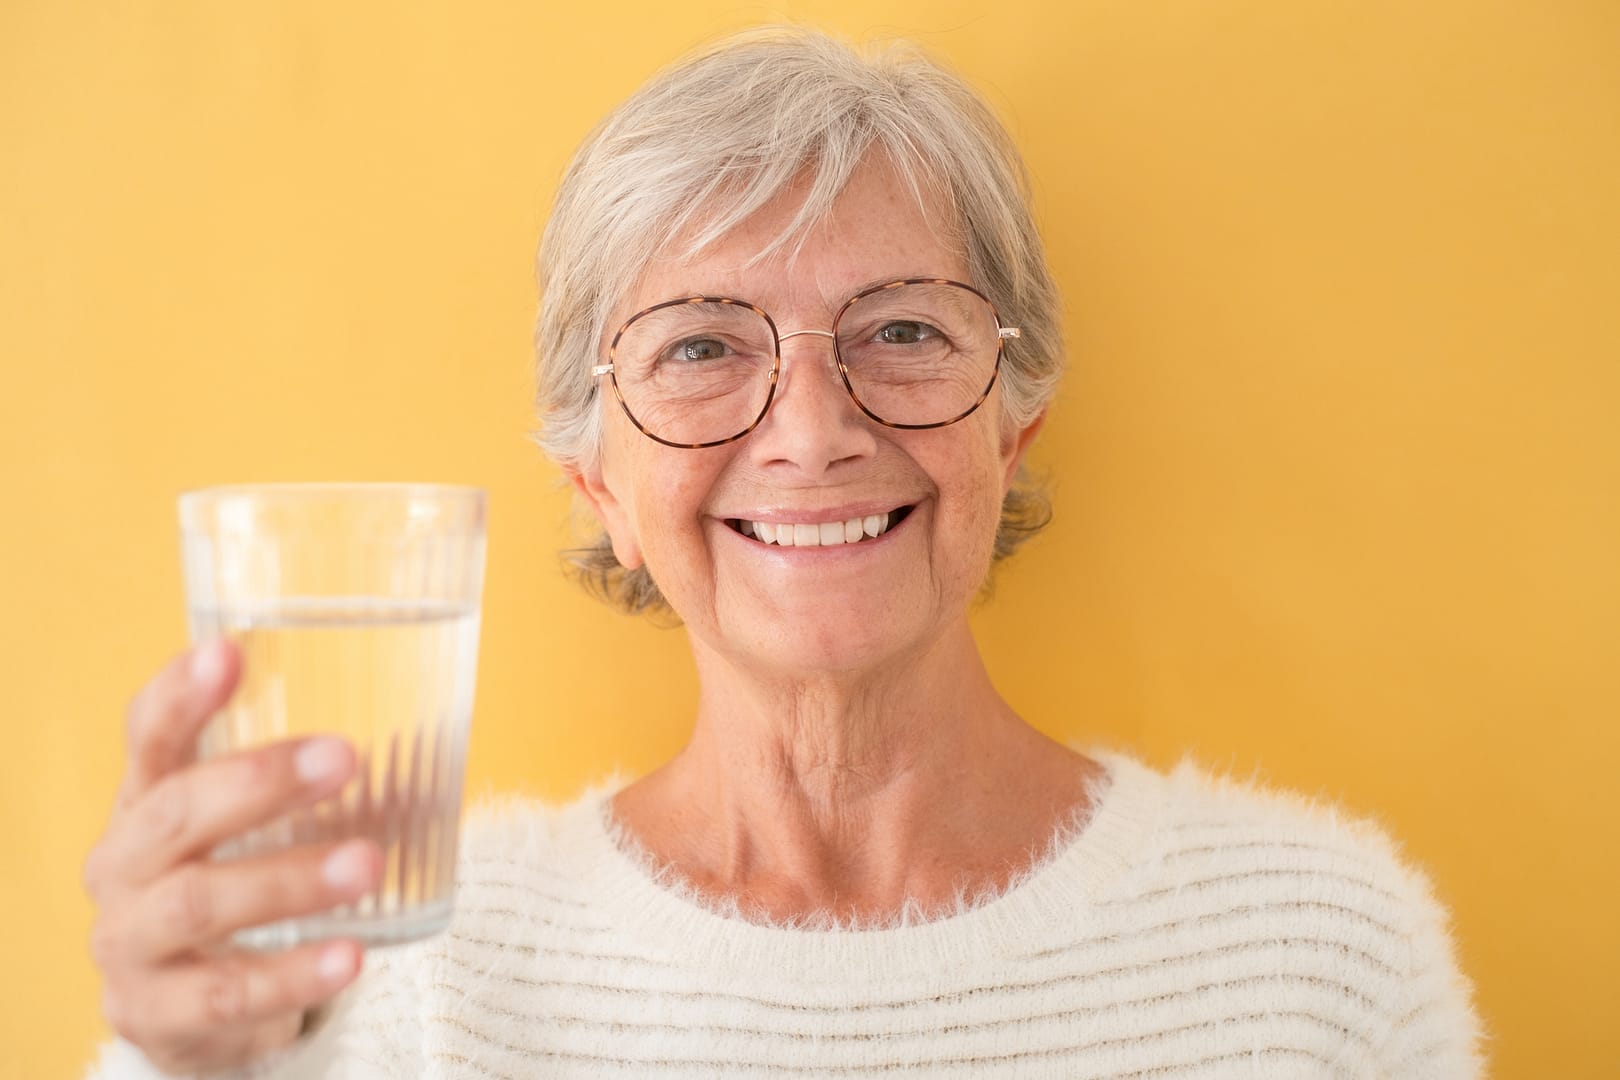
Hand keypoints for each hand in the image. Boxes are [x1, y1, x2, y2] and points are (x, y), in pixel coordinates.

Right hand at [83, 639, 382, 1074]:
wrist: (191, 1009)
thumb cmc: (231, 881)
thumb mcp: (245, 826)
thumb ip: (298, 776)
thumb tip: (422, 707)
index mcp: (144, 802)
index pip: (148, 737)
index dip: (181, 694)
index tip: (229, 650)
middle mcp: (121, 866)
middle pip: (175, 813)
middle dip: (259, 782)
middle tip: (346, 756)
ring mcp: (130, 943)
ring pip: (201, 902)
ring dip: (290, 881)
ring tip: (371, 862)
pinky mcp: (158, 1013)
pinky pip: (229, 993)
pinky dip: (295, 974)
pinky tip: (352, 956)